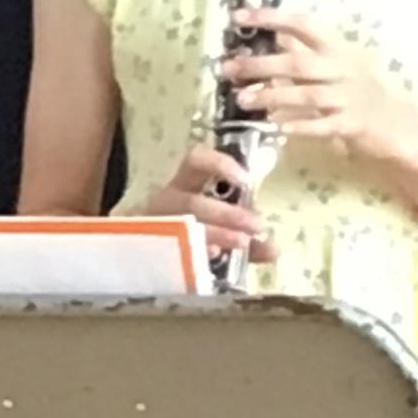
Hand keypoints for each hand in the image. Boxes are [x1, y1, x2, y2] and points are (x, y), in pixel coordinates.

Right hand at [137, 142, 276, 264]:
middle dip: (227, 214)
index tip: (245, 180)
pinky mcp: (149, 249)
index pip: (195, 161)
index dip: (219, 164)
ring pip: (181, 226)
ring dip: (215, 233)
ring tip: (242, 243)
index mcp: (184, 185)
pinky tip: (212, 257)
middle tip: (256, 226)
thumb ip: (248, 239)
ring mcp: (154, 227)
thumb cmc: (189, 233)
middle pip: (192, 202)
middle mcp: (167, 202)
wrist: (143, 254)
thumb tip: (274, 250)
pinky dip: (195, 253)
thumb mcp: (222, 229)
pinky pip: (170, 250)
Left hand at [220, 6, 416, 162]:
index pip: (303, 25)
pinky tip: (277, 127)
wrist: (396, 123)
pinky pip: (322, 125)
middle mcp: (342, 69)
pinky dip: (300, 125)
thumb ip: (303, 53)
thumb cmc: (358, 91)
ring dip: (272, 96)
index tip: (239, 16)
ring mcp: (347, 97)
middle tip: (228, 68)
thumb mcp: (334, 65)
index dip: (271, 18)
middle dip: (260, 65)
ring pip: (306, 94)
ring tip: (242, 99)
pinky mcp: (350, 125)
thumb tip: (269, 36)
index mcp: (336, 49)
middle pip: (298, 62)